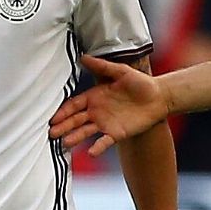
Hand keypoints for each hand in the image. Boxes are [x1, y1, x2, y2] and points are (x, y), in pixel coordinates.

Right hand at [49, 55, 168, 155]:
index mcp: (95, 96)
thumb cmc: (141, 82)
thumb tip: (83, 57)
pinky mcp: (117, 133)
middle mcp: (97, 111)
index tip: (52, 117)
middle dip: (63, 126)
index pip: (74, 105)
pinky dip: (97, 147)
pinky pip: (104, 142)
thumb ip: (102, 67)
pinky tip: (90, 153)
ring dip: (75, 137)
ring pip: (85, 132)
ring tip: (64, 143)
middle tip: (50, 133)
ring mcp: (105, 123)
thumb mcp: (121, 72)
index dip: (63, 111)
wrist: (160, 97)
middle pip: (75, 120)